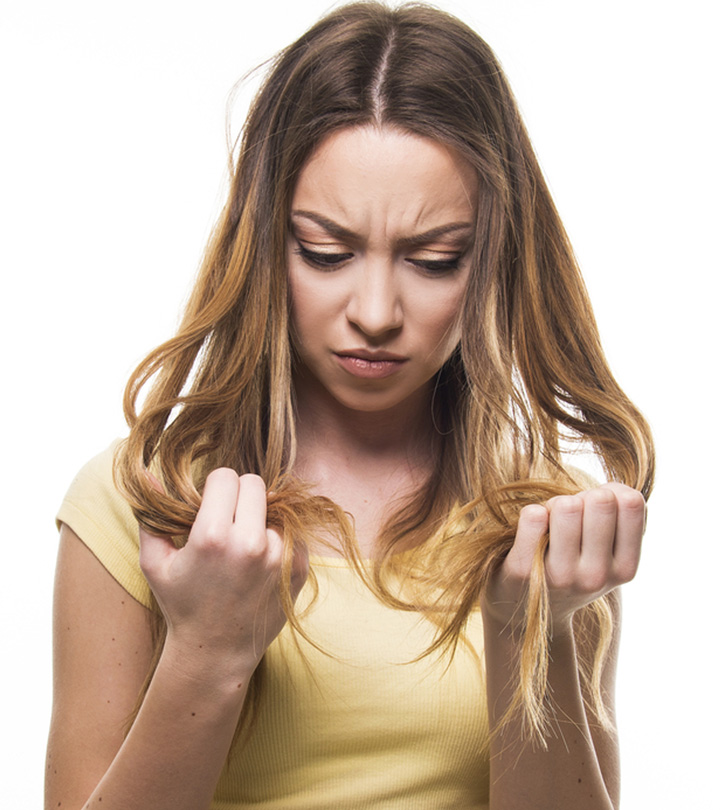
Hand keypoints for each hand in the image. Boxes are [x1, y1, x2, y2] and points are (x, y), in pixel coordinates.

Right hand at [138, 469, 308, 672]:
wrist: (216, 653)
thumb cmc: (181, 605)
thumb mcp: (155, 563)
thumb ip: (152, 516)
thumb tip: (149, 473)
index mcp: (212, 536)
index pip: (226, 476)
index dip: (215, 487)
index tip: (211, 504)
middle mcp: (249, 543)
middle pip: (255, 484)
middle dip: (239, 495)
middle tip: (228, 518)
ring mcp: (278, 557)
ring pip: (274, 508)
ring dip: (259, 519)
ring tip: (243, 545)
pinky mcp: (298, 569)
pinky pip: (292, 532)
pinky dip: (277, 538)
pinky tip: (259, 560)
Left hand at [482, 483, 645, 632]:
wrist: (528, 610)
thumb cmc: (572, 564)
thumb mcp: (607, 549)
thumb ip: (619, 512)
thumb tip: (609, 491)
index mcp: (625, 568)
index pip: (631, 503)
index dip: (610, 494)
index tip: (595, 512)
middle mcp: (597, 576)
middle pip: (599, 500)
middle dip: (581, 497)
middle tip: (568, 518)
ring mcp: (561, 576)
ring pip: (566, 506)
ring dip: (553, 505)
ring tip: (549, 527)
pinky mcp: (524, 571)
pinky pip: (533, 517)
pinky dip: (531, 514)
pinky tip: (530, 534)